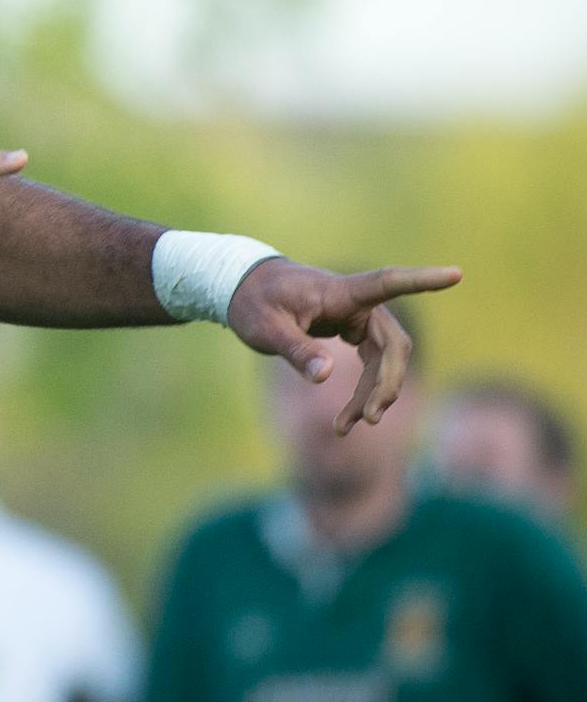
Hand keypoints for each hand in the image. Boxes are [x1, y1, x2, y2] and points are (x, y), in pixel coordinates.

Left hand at [225, 259, 462, 432]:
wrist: (246, 290)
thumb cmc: (255, 302)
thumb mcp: (266, 328)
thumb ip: (296, 350)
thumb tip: (325, 376)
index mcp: (340, 291)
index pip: (387, 282)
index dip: (421, 280)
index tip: (456, 274)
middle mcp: (358, 303)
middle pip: (393, 344)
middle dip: (386, 383)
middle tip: (368, 419)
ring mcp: (361, 318)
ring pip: (387, 360)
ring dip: (374, 394)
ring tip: (345, 427)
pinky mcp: (356, 332)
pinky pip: (373, 365)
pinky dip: (364, 391)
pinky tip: (349, 419)